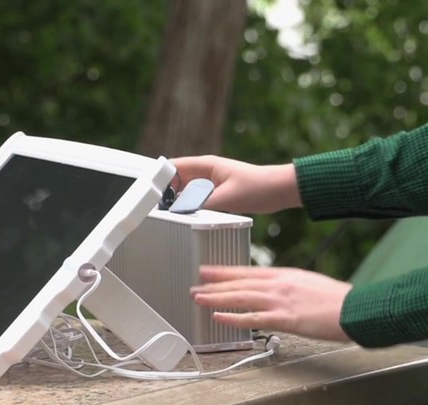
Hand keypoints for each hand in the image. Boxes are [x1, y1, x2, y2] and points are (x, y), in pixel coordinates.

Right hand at [171, 155, 301, 213]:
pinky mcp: (217, 192)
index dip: (159, 177)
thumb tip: (180, 211)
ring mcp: (211, 182)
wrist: (279, 190)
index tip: (150, 191)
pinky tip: (187, 215)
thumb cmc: (258, 187)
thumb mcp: (225, 199)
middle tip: (158, 207)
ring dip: (178, 200)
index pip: (173, 166)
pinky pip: (196, 198)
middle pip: (176, 179)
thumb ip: (201, 205)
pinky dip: (189, 205)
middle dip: (166, 191)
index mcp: (206, 165)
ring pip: (186, 190)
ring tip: (170, 212)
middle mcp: (206, 171)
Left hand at [190, 265, 352, 341]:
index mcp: (283, 274)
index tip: (206, 270)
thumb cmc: (335, 299)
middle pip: (239, 283)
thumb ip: (285, 285)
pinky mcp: (285, 318)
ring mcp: (280, 301)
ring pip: (240, 297)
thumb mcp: (306, 282)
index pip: (246, 271)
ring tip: (198, 298)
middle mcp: (278, 284)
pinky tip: (218, 317)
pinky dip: (233, 318)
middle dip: (214, 284)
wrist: (355, 308)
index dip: (223, 271)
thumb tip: (269, 290)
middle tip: (195, 285)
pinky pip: (253, 318)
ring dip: (216, 297)